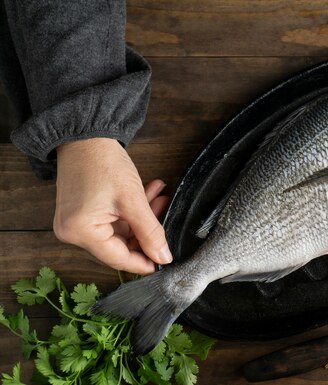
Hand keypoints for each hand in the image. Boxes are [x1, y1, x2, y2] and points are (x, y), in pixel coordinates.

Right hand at [54, 138, 171, 274]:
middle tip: (167, 216)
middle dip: (146, 233)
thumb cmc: (103, 162)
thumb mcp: (133, 200)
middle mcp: (73, 232)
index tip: (165, 260)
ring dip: (142, 218)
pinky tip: (150, 196)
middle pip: (119, 246)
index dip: (145, 261)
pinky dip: (132, 212)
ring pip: (120, 232)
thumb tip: (163, 257)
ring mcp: (76, 223)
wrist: (85, 134)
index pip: (118, 259)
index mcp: (81, 232)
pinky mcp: (82, 213)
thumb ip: (150, 232)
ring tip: (161, 199)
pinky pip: (113, 221)